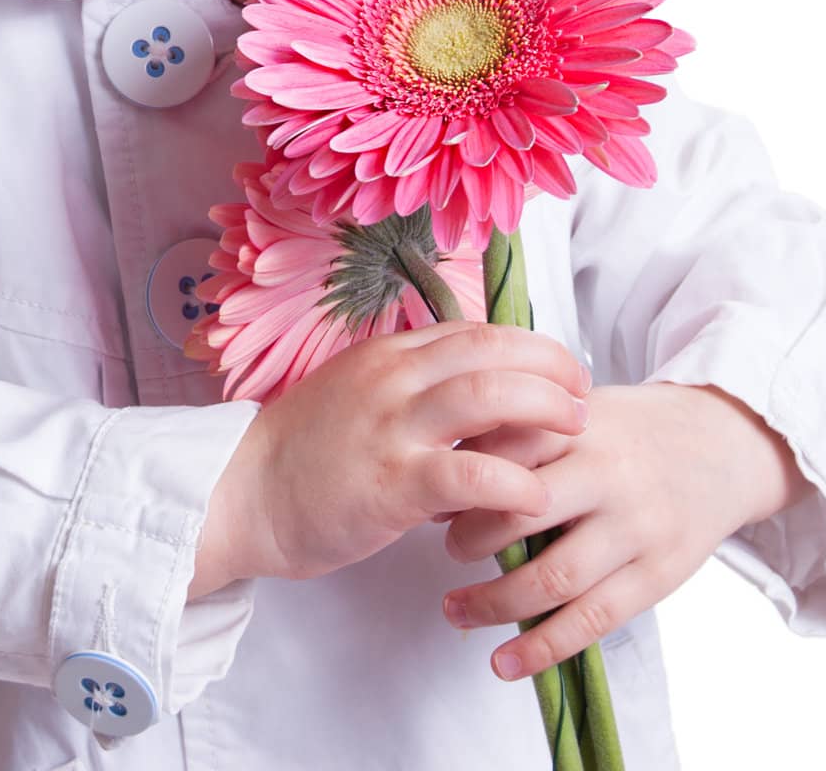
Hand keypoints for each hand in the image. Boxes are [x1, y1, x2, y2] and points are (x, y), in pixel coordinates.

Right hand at [214, 319, 590, 585]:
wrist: (241, 494)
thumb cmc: (303, 453)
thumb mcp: (357, 396)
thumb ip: (412, 390)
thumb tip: (476, 401)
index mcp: (388, 355)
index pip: (475, 331)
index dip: (529, 345)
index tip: (562, 368)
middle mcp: (393, 378)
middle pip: (492, 350)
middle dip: (550, 365)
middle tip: (584, 392)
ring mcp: (392, 427)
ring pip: (487, 396)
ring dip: (544, 407)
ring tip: (577, 427)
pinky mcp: (391, 483)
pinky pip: (467, 471)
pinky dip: (512, 479)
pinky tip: (536, 494)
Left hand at [437, 380, 770, 682]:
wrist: (723, 443)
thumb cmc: (629, 429)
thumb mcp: (576, 410)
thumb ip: (518, 433)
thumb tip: (446, 476)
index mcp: (579, 425)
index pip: (506, 447)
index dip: (462, 474)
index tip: (428, 490)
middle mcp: (607, 474)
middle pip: (522, 511)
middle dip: (470, 539)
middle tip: (447, 549)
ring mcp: (635, 527)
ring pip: (553, 577)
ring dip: (493, 602)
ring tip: (455, 608)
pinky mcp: (656, 575)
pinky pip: (592, 619)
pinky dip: (543, 647)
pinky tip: (504, 664)